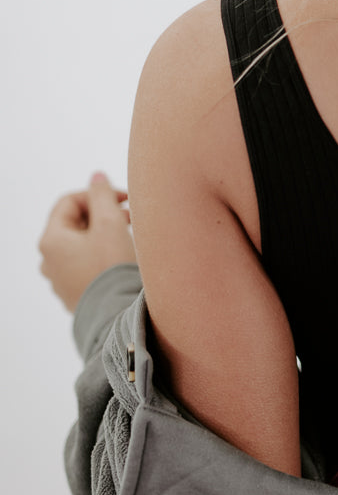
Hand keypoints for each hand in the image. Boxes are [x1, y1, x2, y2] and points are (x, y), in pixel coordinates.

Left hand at [38, 172, 136, 312]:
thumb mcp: (110, 223)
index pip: (70, 201)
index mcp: (51, 240)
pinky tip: (122, 259)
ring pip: (81, 244)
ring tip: (129, 237)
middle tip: (130, 217)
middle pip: (75, 223)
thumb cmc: (112, 269)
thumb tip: (96, 176)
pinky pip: (86, 264)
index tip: (123, 200)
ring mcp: (60, 279)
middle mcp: (49, 260)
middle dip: (103, 214)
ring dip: (104, 234)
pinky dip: (102, 254)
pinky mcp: (75, 293)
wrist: (117, 317)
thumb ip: (103, 195)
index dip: (97, 194)